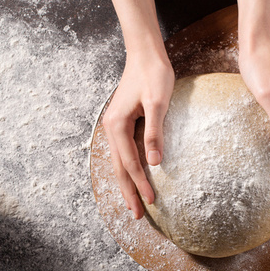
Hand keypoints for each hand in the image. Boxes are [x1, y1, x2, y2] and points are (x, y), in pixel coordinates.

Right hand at [102, 52, 174, 218]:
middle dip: (128, 192)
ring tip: (133, 205)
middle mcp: (111, 129)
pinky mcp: (122, 124)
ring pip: (118, 163)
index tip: (152, 201)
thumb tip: (154, 163)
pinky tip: (132, 180)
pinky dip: (127, 171)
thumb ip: (155, 132)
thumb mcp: (158, 102)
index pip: (130, 163)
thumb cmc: (153, 74)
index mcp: (118, 125)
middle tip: (138, 216)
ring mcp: (114, 127)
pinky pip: (122, 154)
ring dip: (126, 185)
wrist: (145, 54)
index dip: (140, 184)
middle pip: (119, 169)